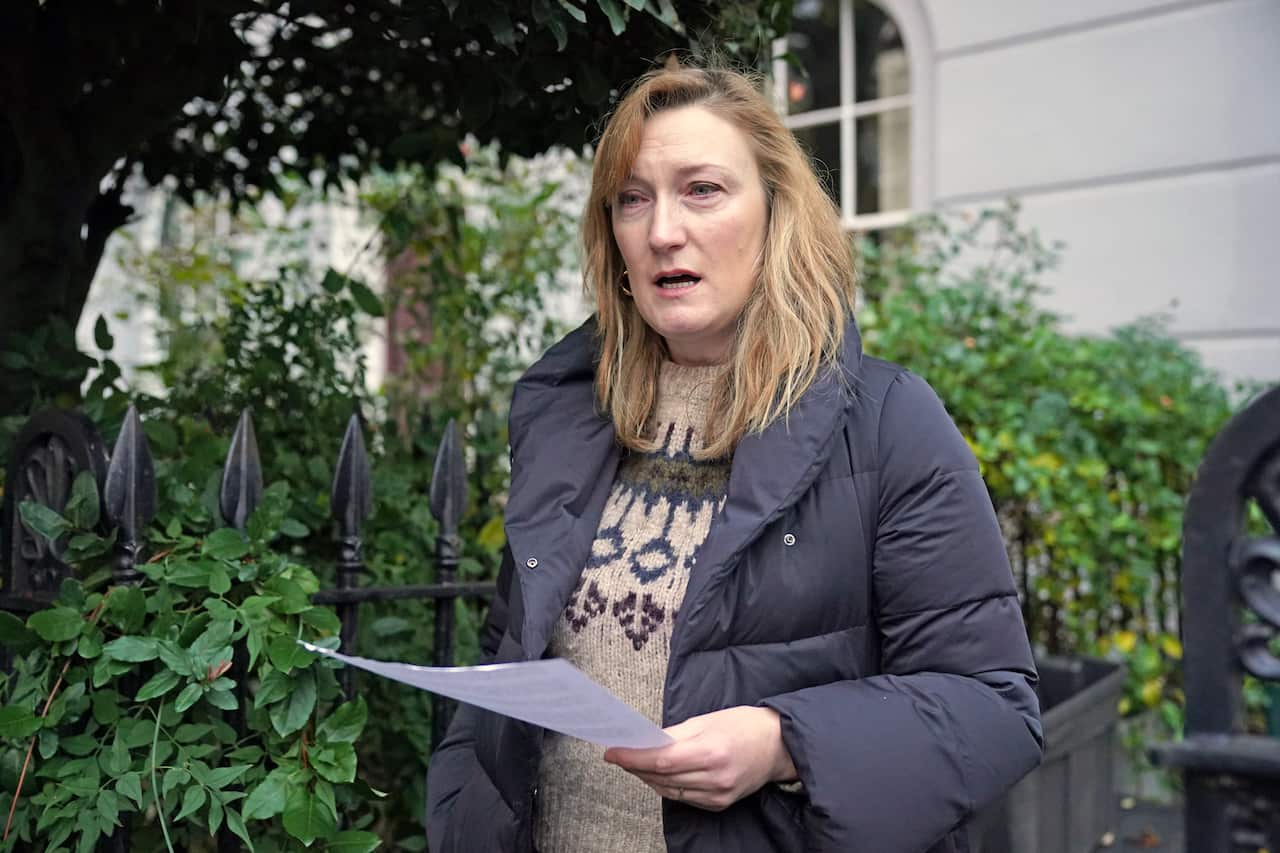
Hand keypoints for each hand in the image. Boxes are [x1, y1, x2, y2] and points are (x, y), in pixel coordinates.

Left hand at [603, 706, 797, 811]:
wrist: (778, 746)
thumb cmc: (744, 725)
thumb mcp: (708, 720)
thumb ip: (675, 734)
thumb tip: (646, 741)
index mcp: (711, 752)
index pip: (661, 760)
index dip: (633, 757)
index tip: (612, 752)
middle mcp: (714, 778)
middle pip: (662, 777)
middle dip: (636, 766)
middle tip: (618, 754)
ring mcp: (718, 795)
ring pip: (669, 791)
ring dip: (647, 777)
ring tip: (633, 763)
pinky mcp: (720, 804)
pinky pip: (684, 798)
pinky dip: (667, 786)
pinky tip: (657, 775)